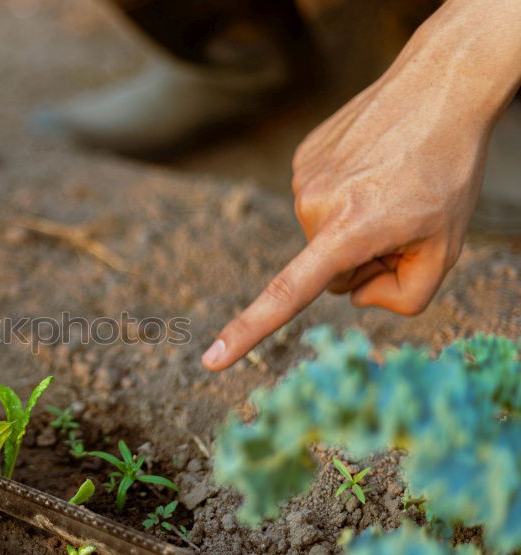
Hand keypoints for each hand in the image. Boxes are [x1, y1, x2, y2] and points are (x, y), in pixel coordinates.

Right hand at [201, 0, 520, 370]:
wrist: (439, 88)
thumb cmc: (448, 171)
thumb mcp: (446, 249)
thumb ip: (405, 298)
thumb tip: (355, 293)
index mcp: (349, 230)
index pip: (288, 294)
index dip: (248, 331)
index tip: (212, 360)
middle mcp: (315, 205)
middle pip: (328, 268)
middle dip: (361, 258)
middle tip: (401, 219)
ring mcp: (303, 178)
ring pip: (322, 234)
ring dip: (353, 224)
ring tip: (389, 188)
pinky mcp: (301, 157)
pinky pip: (320, 201)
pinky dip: (346, 195)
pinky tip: (372, 169)